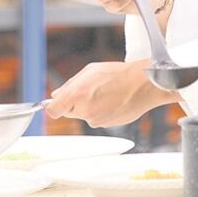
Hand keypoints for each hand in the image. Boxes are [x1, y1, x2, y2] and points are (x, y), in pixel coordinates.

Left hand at [44, 59, 179, 127]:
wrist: (144, 85)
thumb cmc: (119, 74)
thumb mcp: (90, 70)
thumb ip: (70, 84)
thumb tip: (56, 95)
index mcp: (77, 94)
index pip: (53, 110)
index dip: (55, 105)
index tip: (57, 103)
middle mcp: (85, 110)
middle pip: (70, 112)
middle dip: (76, 102)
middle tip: (91, 90)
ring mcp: (96, 120)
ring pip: (85, 116)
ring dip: (90, 107)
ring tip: (106, 93)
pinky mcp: (107, 126)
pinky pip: (97, 119)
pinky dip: (102, 112)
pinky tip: (113, 101)